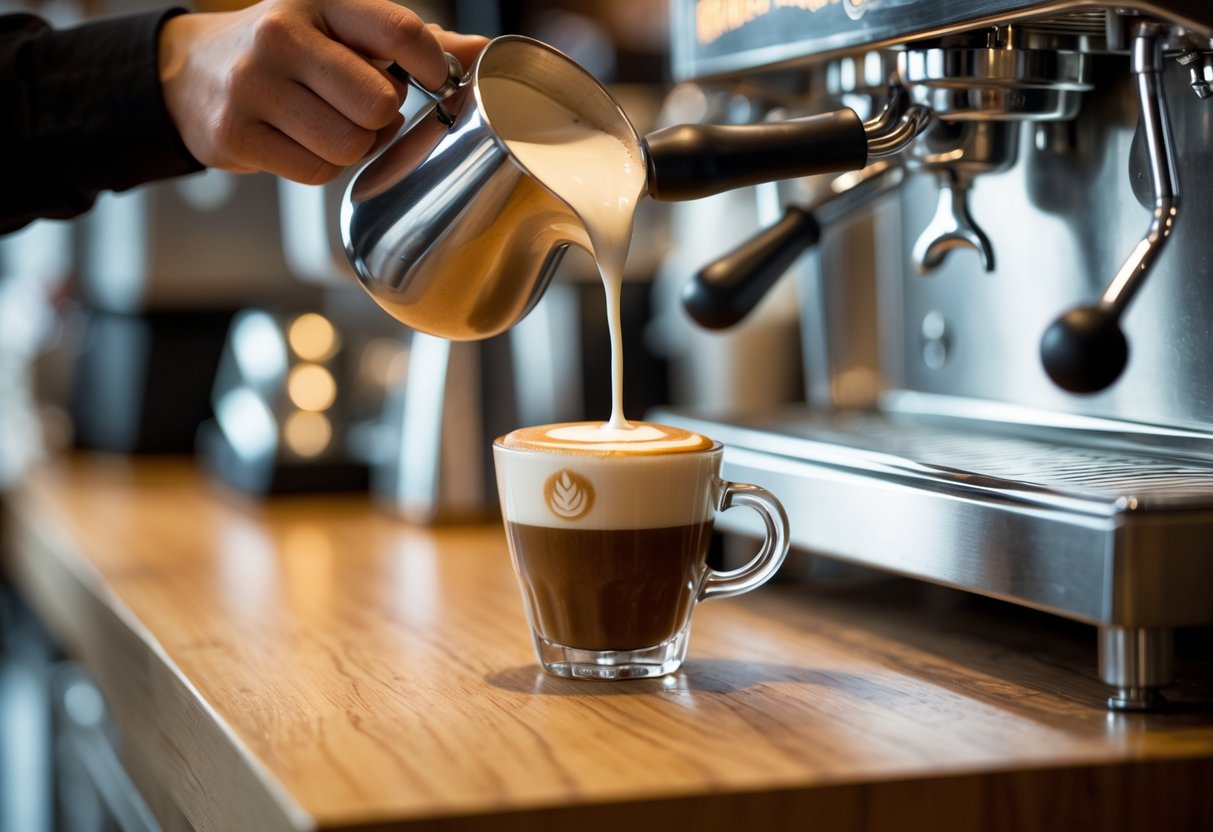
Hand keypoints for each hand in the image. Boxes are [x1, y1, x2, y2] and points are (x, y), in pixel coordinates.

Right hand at [158, 0, 486, 183]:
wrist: (193, 72)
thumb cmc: (291, 52)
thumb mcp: (344, 30)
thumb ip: (413, 43)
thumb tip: (483, 51)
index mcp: (319, 0)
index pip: (399, 32)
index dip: (432, 67)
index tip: (435, 81)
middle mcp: (281, 35)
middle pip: (380, 104)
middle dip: (382, 117)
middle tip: (362, 107)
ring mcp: (253, 84)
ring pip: (350, 145)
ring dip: (353, 146)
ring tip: (330, 123)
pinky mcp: (236, 132)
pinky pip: (316, 172)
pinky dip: (321, 167)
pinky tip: (303, 141)